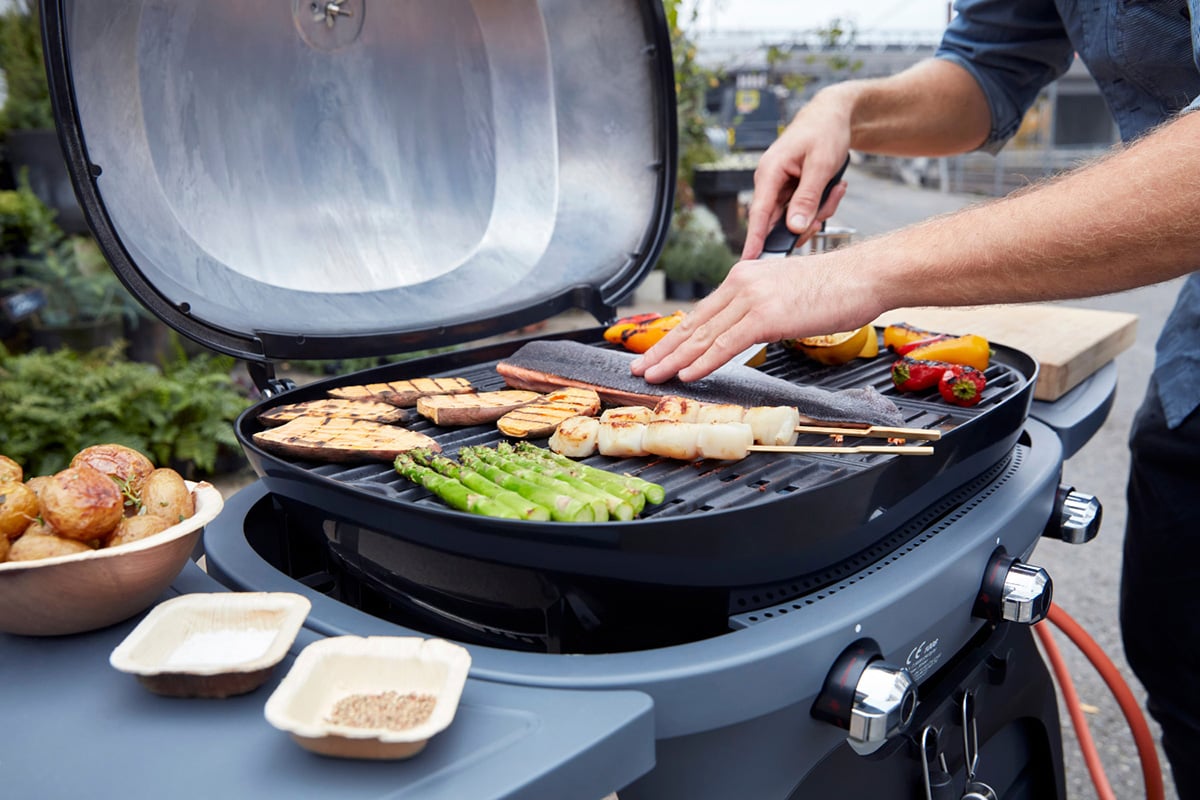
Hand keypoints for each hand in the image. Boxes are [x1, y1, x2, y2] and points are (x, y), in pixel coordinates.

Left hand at [630, 251, 879, 382]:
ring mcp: (751, 299)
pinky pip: (725, 344)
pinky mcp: (765, 316)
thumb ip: (760, 308)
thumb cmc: (835, 287)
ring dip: (674, 360)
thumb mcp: (786, 293)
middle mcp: (741, 283)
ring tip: (652, 376)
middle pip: (693, 323)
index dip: (674, 336)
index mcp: (744, 276)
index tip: (655, 352)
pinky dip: (703, 361)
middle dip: (663, 349)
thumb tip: (746, 330)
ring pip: (703, 336)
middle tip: (639, 368)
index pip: (701, 313)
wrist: (863, 275)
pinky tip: (686, 374)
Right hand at [741, 97, 854, 259]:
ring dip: (818, 211)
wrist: (832, 115)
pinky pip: (803, 211)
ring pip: (794, 219)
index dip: (754, 239)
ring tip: (835, 189)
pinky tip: (832, 188)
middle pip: (779, 222)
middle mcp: (769, 182)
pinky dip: (820, 205)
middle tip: (828, 207)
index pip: (758, 213)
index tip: (749, 261)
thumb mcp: (821, 165)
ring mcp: (779, 188)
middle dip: (806, 222)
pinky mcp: (790, 192)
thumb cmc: (824, 131)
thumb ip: (807, 198)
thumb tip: (794, 228)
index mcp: (770, 172)